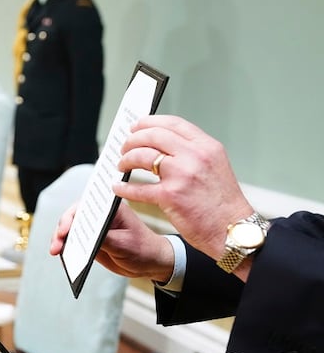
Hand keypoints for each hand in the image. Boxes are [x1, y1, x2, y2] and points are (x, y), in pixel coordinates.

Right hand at [50, 202, 174, 282]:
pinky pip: (73, 242)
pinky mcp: (90, 240)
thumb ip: (104, 238)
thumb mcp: (124, 244)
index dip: (71, 216)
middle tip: (57, 244)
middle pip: (72, 217)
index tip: (65, 229)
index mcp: (110, 208)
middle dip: (62, 229)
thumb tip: (84, 235)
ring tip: (55, 251)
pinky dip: (66, 247)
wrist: (150, 263)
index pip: (84, 206)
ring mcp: (93, 228)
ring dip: (60, 239)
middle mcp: (99, 215)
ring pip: (69, 229)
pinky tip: (61, 255)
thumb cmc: (143, 249)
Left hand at [114, 115, 253, 257]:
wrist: (234, 230)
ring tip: (122, 166)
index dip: (149, 122)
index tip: (136, 126)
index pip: (173, 123)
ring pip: (142, 156)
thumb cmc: (223, 202)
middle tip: (124, 148)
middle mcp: (195, 156)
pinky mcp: (170, 196)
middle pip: (153, 136)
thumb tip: (163, 143)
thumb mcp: (215, 166)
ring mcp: (182, 175)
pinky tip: (119, 188)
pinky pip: (138, 188)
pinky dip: (124, 188)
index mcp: (207, 146)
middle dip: (132, 140)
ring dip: (126, 160)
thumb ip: (193, 152)